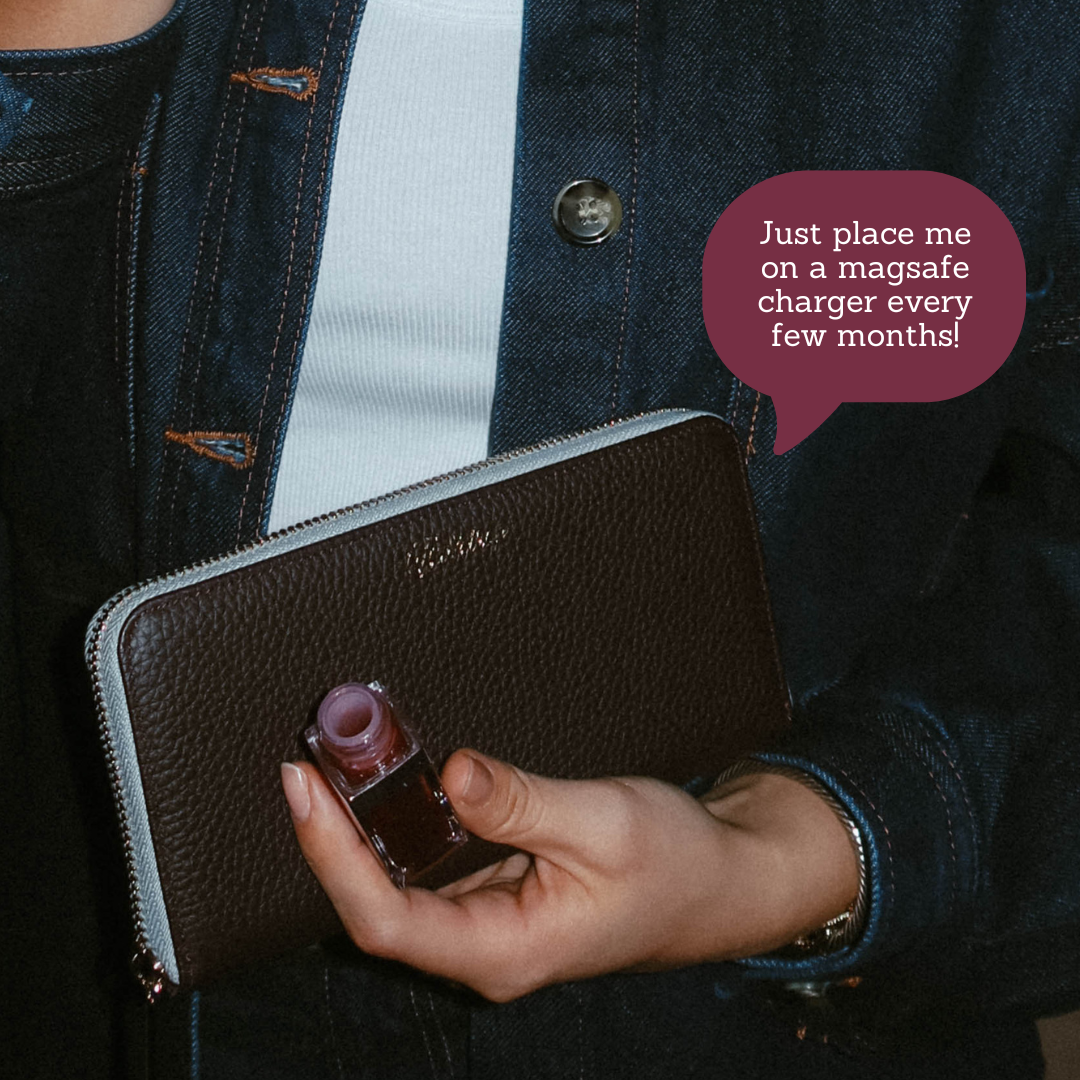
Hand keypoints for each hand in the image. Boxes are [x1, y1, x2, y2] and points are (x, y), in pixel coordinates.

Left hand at [281, 752, 859, 1001]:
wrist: (721, 884)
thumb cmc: (677, 867)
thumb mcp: (603, 824)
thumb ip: (521, 802)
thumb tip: (450, 773)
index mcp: (504, 949)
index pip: (385, 919)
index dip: (332, 858)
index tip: (306, 791)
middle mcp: (485, 947)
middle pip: (378, 904)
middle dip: (333, 837)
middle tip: (310, 762)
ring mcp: (490, 925)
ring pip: (401, 886)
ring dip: (363, 830)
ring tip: (337, 765)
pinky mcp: (499, 897)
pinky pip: (432, 869)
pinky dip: (403, 826)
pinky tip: (393, 785)